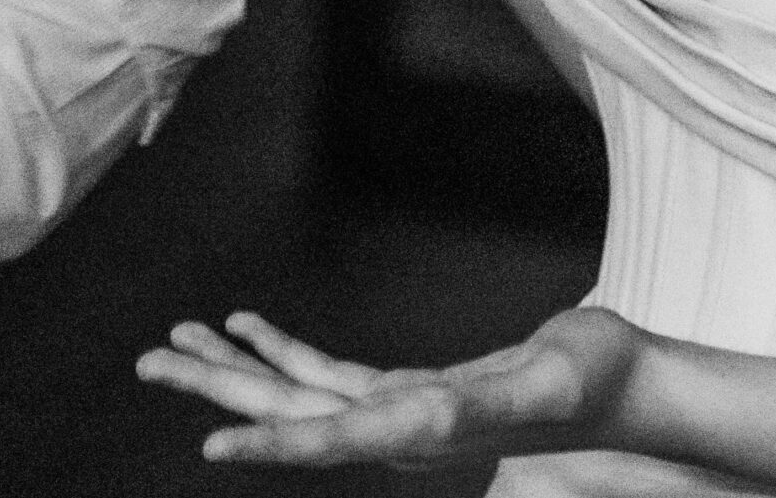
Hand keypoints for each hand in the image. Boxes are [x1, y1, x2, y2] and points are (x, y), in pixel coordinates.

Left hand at [137, 306, 646, 467]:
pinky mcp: (407, 391)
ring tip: (177, 341)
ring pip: (296, 392)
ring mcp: (395, 412)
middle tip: (151, 360)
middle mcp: (394, 430)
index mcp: (418, 432)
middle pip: (287, 413)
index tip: (209, 449)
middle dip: (218, 388)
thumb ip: (478, 406)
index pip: (328, 440)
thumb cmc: (590, 385)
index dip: (269, 445)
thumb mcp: (539, 388)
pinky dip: (285, 349)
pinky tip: (252, 327)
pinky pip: (327, 373)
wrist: (623, 388)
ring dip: (236, 368)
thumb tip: (421, 414)